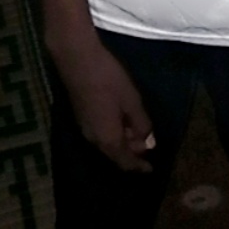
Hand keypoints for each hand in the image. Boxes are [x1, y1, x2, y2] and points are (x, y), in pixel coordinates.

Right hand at [53, 34, 155, 170]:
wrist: (77, 60)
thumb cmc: (108, 80)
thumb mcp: (131, 100)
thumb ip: (141, 123)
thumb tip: (148, 142)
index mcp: (108, 139)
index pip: (125, 161)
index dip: (139, 166)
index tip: (150, 169)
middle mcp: (94, 140)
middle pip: (115, 154)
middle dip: (132, 153)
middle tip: (147, 144)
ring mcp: (84, 128)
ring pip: (107, 144)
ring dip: (122, 142)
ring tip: (137, 132)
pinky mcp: (81, 117)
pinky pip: (100, 134)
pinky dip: (113, 134)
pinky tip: (121, 121)